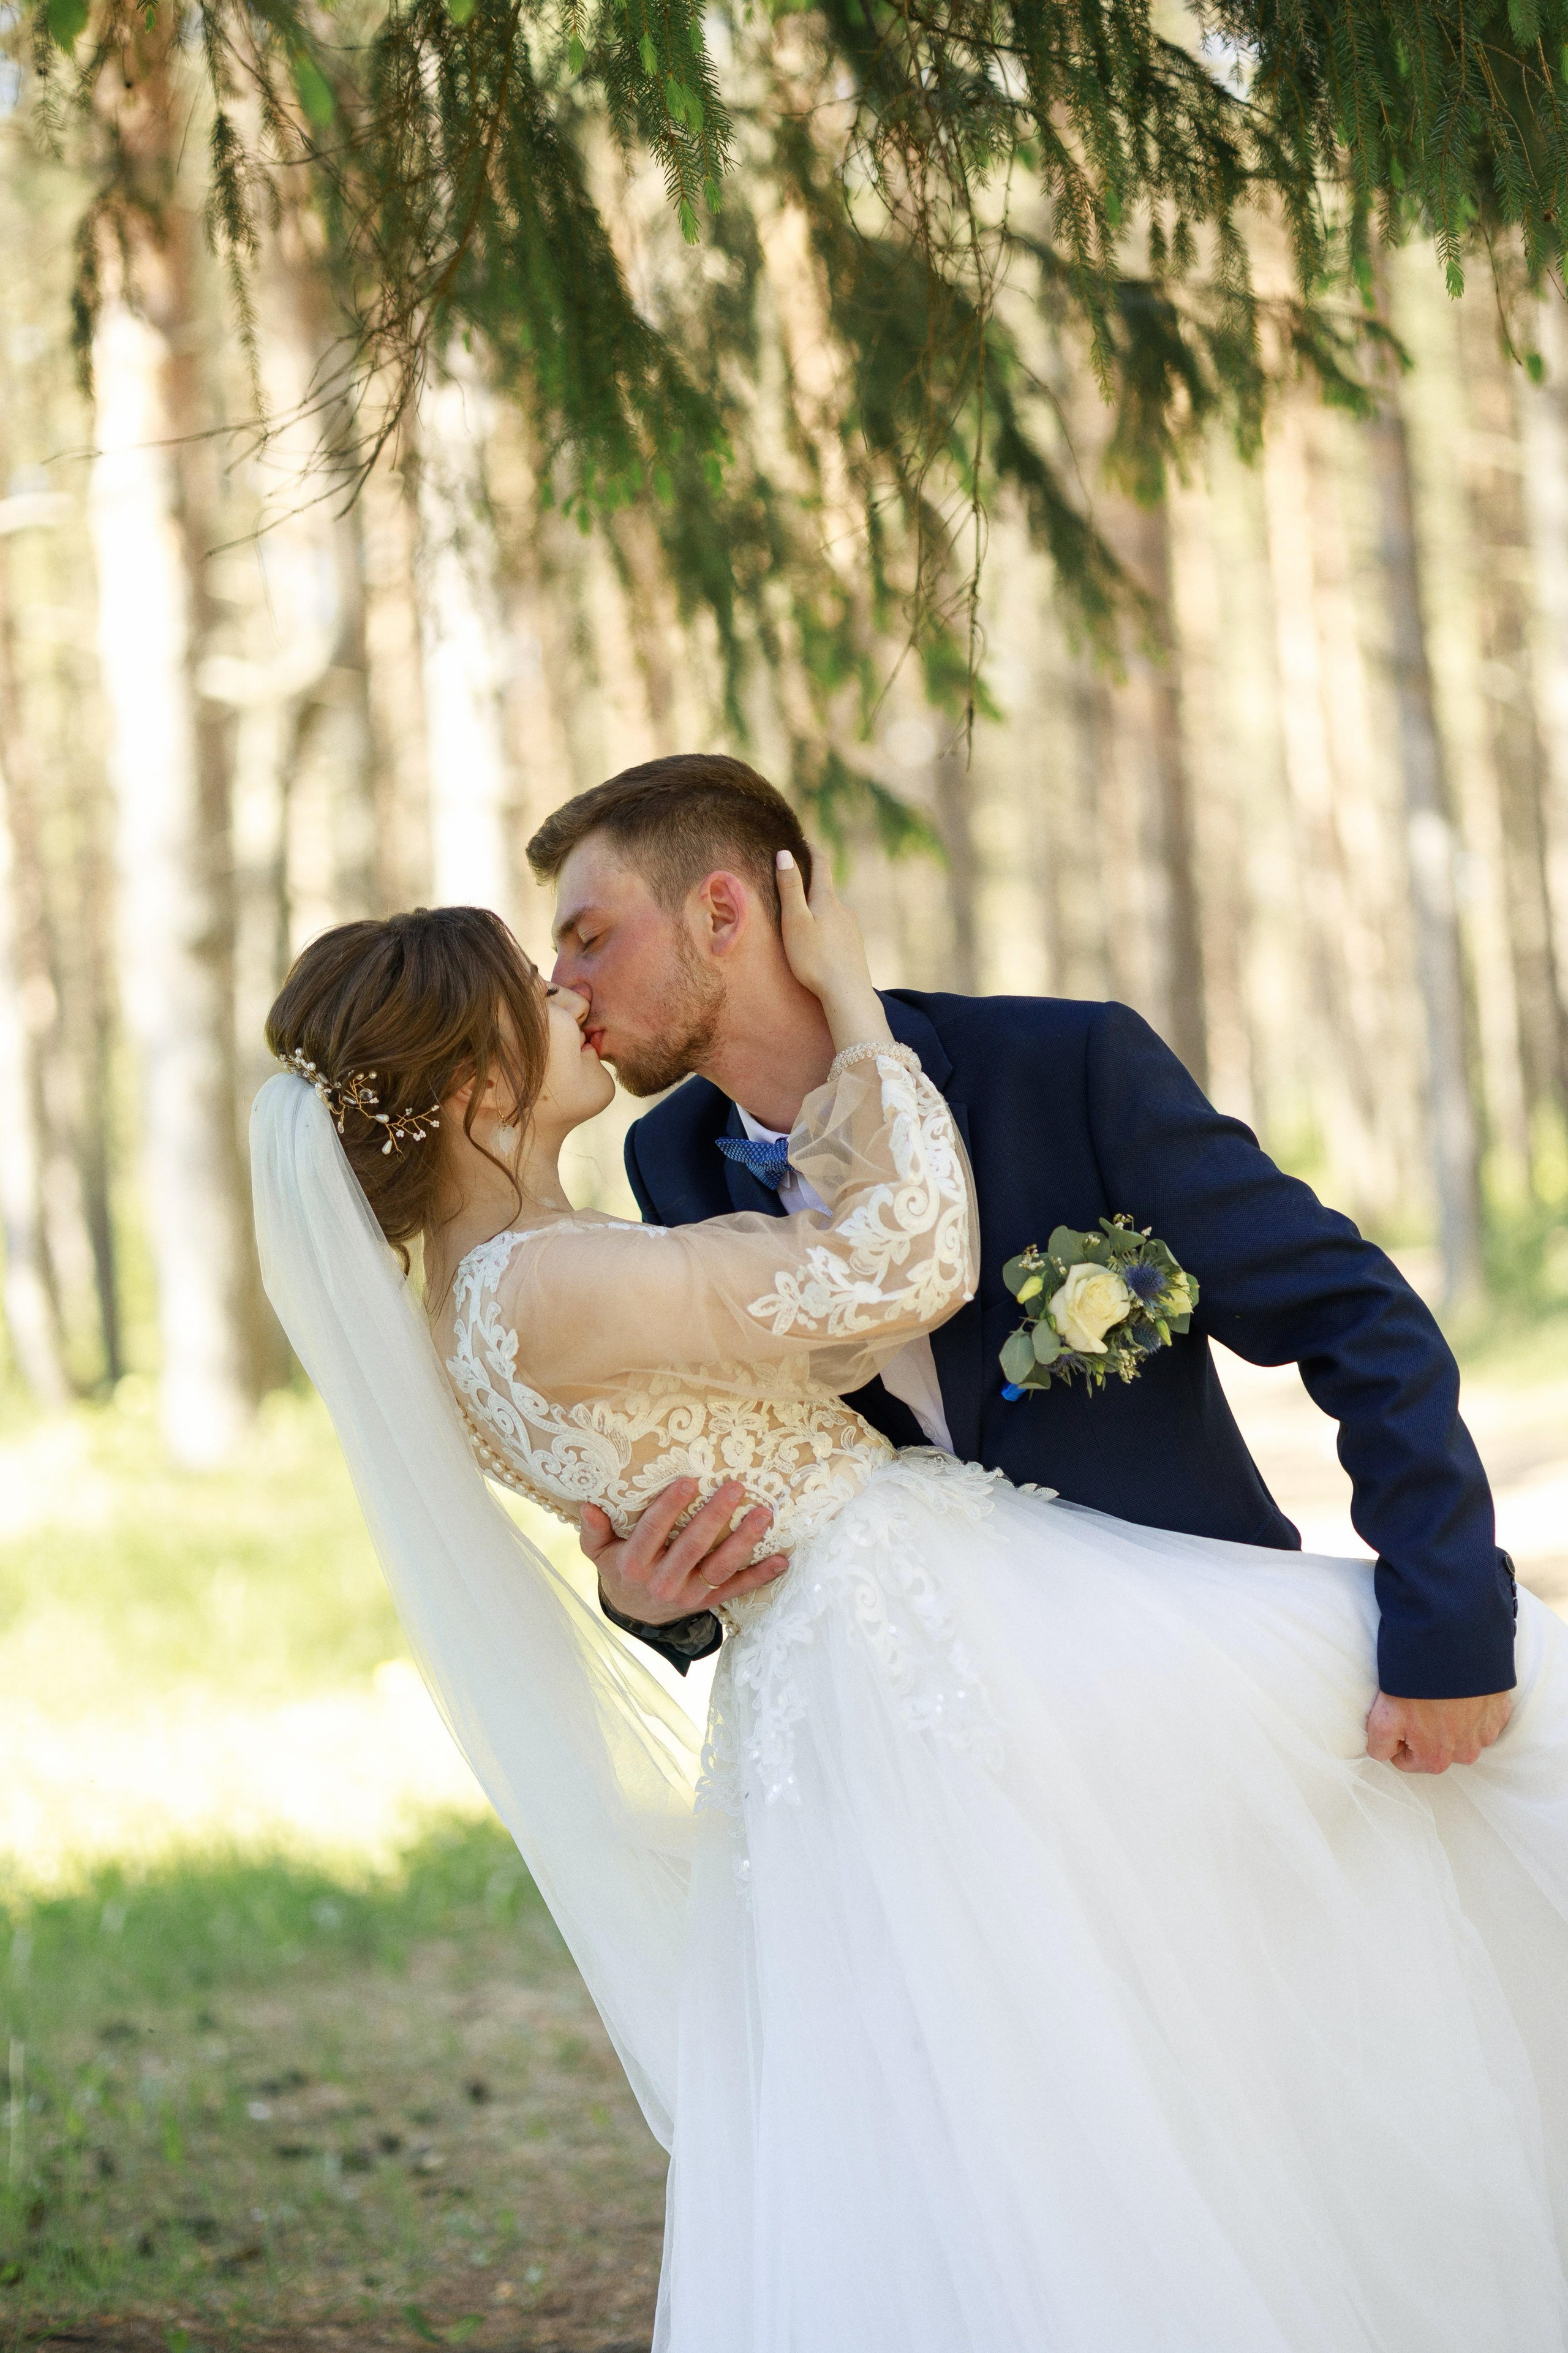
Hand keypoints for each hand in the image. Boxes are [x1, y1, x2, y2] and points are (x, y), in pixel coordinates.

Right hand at [580, 1476, 787, 1624]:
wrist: (635, 1615)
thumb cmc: (619, 1570)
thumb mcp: (598, 1553)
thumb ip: (594, 1530)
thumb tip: (589, 1505)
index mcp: (635, 1564)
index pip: (653, 1531)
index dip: (670, 1507)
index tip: (688, 1480)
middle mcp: (663, 1581)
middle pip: (692, 1547)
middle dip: (714, 1516)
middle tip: (734, 1487)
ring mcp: (689, 1594)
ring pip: (720, 1568)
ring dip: (744, 1542)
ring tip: (764, 1514)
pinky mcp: (709, 1602)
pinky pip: (737, 1589)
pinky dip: (761, 1576)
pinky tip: (782, 1560)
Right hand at [775, 850, 890, 1053]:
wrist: (847, 993)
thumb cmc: (814, 958)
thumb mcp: (795, 920)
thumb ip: (790, 887)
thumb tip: (785, 853)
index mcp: (827, 899)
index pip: (821, 864)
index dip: (811, 850)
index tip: (803, 840)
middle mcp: (843, 909)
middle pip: (825, 888)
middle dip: (811, 882)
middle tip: (794, 879)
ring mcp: (851, 928)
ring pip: (832, 910)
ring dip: (818, 908)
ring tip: (802, 915)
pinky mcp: (854, 946)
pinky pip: (837, 928)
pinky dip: (825, 926)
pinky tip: (819, 941)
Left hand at [1365, 1688, 1512, 1772]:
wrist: (1452, 1649)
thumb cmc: (1415, 1685)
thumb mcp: (1383, 1718)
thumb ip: (1380, 1746)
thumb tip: (1386, 1754)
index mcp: (1435, 1761)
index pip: (1407, 1759)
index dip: (1398, 1737)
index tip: (1399, 1714)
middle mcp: (1465, 1754)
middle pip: (1435, 1748)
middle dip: (1426, 1730)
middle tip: (1419, 1701)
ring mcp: (1486, 1734)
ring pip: (1460, 1733)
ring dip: (1451, 1719)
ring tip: (1440, 1693)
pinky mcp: (1499, 1713)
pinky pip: (1481, 1717)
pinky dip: (1471, 1707)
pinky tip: (1460, 1689)